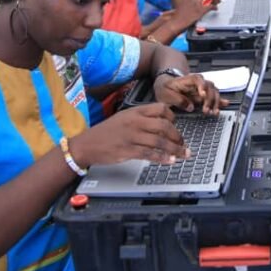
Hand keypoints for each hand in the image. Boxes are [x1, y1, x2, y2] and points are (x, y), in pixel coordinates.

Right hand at [70, 102, 188, 165]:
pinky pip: (150, 154)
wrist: (86, 144)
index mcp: (135, 112)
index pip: (161, 109)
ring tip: (184, 154)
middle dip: (177, 135)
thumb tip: (161, 124)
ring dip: (175, 148)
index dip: (173, 117)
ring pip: (160, 141)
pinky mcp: (128, 150)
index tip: (177, 125)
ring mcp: (132, 136)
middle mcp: (135, 122)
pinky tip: (171, 160)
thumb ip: (141, 119)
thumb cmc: (105, 132)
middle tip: (182, 143)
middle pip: (164, 125)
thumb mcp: (123, 118)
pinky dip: (163, 158)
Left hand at [153, 73, 225, 114]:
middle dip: (210, 99)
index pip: (198, 79)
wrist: (166, 84)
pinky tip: (225, 105)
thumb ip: (178, 100)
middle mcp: (198, 82)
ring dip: (215, 102)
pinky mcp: (204, 95)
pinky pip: (214, 96)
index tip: (202, 95)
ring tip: (213, 113)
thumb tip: (191, 107)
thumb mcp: (166, 93)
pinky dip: (220, 101)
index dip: (202, 86)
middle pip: (209, 87)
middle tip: (206, 111)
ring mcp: (202, 88)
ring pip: (214, 92)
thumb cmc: (165, 87)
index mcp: (188, 79)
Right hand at [169, 0, 219, 28]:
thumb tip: (197, 5)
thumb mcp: (183, 6)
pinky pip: (211, 6)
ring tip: (217, 4)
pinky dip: (214, 7)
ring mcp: (197, 4)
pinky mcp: (201, 10)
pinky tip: (215, 9)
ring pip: (209, 0)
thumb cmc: (178, 18)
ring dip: (215, 1)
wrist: (176, 23)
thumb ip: (190, 4)